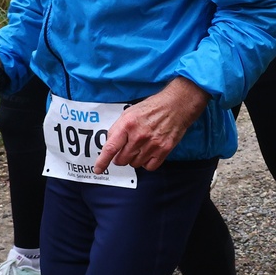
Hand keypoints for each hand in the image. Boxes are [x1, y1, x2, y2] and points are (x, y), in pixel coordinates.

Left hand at [94, 77, 208, 172]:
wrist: (177, 105)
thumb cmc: (153, 107)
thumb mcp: (130, 113)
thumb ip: (118, 129)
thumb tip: (110, 145)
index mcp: (128, 125)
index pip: (110, 148)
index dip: (102, 162)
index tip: (98, 169)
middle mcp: (139, 136)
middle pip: (122, 160)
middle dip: (121, 157)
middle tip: (127, 149)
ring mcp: (152, 144)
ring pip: (135, 164)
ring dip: (135, 159)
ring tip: (141, 147)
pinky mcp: (164, 149)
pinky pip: (149, 167)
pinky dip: (147, 163)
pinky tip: (149, 153)